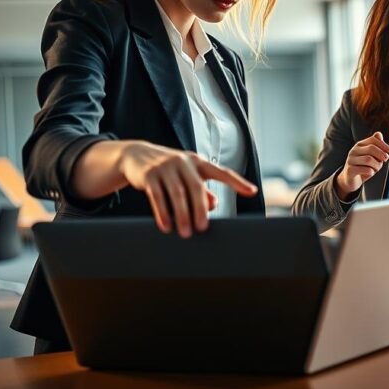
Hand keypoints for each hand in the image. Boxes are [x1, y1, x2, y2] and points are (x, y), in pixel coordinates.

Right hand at [119, 141, 256, 237]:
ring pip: (177, 193)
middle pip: (196, 187)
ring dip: (182, 215)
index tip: (252, 191)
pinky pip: (157, 196)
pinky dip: (162, 213)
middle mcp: (184, 162)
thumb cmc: (170, 170)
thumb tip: (213, 205)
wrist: (136, 156)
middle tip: (203, 228)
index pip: (222, 172)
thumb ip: (202, 191)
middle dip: (200, 209)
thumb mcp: (188, 177)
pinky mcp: (149, 175)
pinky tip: (166, 226)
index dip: (237, 182)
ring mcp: (165, 167)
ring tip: (185, 232)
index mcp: (199, 162)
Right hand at [335, 132, 388, 199]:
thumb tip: (379, 134)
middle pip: (371, 148)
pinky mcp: (350, 170)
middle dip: (381, 155)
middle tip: (385, 160)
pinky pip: (364, 169)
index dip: (383, 144)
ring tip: (376, 169)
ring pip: (369, 159)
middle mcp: (354, 151)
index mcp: (360, 145)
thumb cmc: (362, 167)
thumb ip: (375, 146)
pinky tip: (370, 173)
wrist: (350, 180)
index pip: (372, 140)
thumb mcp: (370, 156)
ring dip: (377, 165)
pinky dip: (371, 172)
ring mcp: (350, 160)